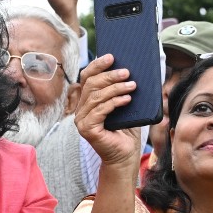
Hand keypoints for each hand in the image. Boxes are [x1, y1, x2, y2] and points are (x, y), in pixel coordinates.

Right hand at [72, 55, 142, 170]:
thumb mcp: (124, 105)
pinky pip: (99, 111)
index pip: (87, 77)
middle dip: (110, 76)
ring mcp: (81, 120)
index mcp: (86, 100)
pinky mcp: (87, 129)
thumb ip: (120, 90)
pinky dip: (114, 103)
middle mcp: (80, 109)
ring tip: (132, 86)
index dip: (97, 65)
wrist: (125, 155)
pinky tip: (127, 99)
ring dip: (115, 88)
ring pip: (96, 96)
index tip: (112, 56)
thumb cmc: (126, 130)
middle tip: (127, 72)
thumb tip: (128, 68)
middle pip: (91, 84)